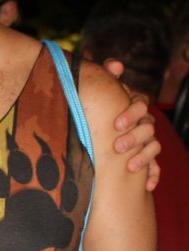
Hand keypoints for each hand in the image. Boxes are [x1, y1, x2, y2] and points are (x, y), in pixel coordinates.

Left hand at [104, 61, 160, 191]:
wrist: (95, 132)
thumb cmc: (97, 108)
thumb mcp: (99, 93)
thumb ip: (106, 76)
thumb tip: (116, 64)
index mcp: (133, 105)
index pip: (140, 104)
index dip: (130, 113)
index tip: (116, 124)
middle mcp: (142, 122)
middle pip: (147, 127)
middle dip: (134, 137)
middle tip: (117, 147)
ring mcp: (145, 140)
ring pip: (153, 146)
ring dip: (144, 157)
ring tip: (130, 167)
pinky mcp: (144, 159)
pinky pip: (155, 167)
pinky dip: (153, 176)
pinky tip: (148, 186)